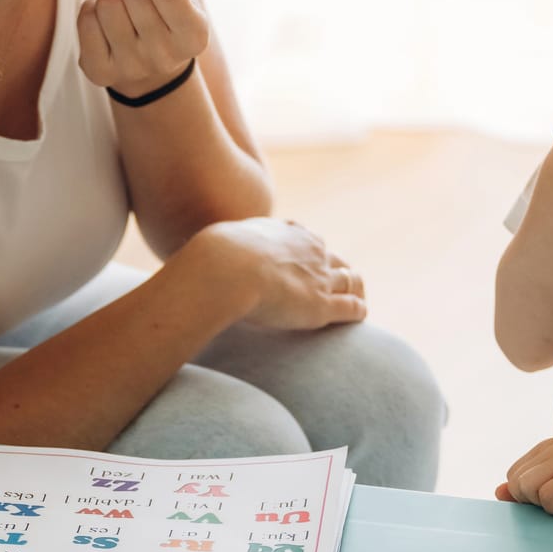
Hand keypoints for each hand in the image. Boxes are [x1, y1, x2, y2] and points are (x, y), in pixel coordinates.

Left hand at [80, 0, 210, 97]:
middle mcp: (166, 55)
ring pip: (105, 4)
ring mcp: (133, 67)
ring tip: (124, 9)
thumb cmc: (170, 11)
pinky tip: (106, 23)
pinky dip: (90, 13)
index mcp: (194, 32)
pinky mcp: (101, 73)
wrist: (153, 71)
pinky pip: (84, 20)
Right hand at [187, 218, 366, 329]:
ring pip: (351, 280)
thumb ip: (218, 253)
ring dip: (355, 290)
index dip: (314, 255)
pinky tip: (359, 316)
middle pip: (335, 259)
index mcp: (287, 234)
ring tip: (356, 300)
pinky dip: (358, 311)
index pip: (310, 241)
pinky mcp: (321, 304)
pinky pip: (352, 307)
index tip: (313, 263)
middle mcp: (309, 251)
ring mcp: (318, 277)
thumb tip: (194, 264)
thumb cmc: (215, 258)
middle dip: (339, 271)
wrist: (225, 268)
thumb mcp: (219, 245)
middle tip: (340, 284)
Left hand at [495, 438, 552, 514]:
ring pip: (528, 489)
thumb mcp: (550, 493)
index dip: (529, 496)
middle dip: (535, 501)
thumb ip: (524, 492)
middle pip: (517, 483)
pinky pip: (547, 497)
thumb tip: (498, 492)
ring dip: (548, 505)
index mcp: (546, 448)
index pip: (512, 476)